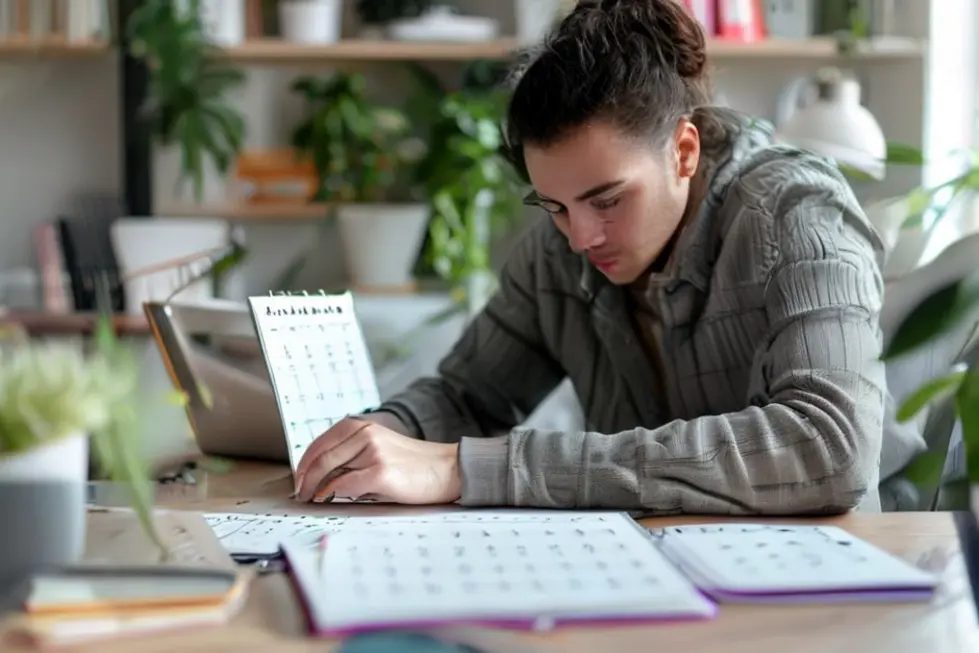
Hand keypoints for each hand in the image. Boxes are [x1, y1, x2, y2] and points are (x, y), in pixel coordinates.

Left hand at [294, 416, 460, 504]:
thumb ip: (353, 454)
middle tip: (300, 495)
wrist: (447, 470)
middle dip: (305, 479)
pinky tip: (329, 500)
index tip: (299, 480)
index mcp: (362, 427)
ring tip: (312, 499)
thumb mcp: (379, 448)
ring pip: (329, 471)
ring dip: (316, 488)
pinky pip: (343, 485)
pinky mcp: (380, 472)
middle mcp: (365, 434)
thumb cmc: (413, 465)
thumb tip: (319, 476)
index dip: (304, 464)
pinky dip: (331, 494)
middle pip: (321, 458)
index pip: (320, 443)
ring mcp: (373, 452)